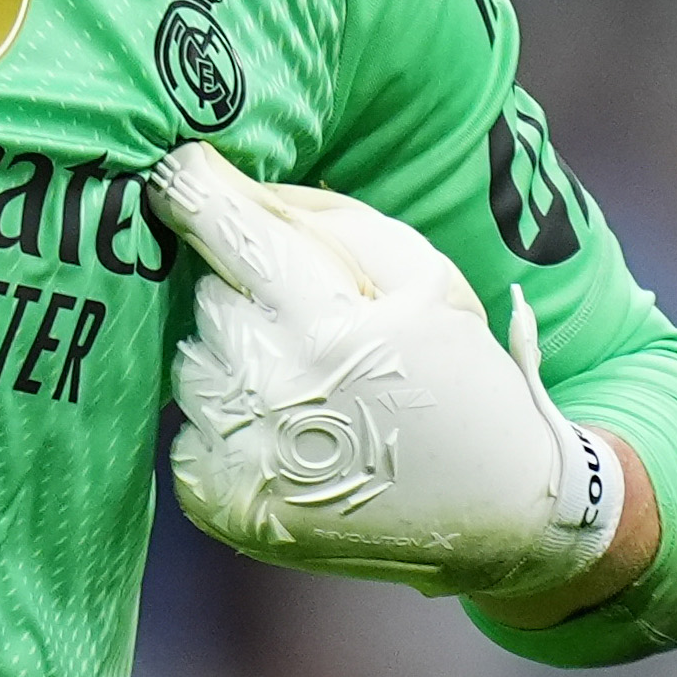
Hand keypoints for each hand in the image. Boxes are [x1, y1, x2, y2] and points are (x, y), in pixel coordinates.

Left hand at [150, 143, 619, 598]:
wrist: (496, 510)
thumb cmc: (459, 374)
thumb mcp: (421, 274)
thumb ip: (326, 220)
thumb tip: (233, 185)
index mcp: (323, 327)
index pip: (222, 230)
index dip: (192, 187)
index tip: (179, 166)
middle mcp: (267, 396)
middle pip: (205, 295)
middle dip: (245, 292)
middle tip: (309, 321)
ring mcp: (239, 461)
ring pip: (189, 359)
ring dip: (231, 356)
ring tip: (304, 383)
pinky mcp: (218, 507)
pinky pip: (184, 428)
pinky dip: (222, 423)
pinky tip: (286, 434)